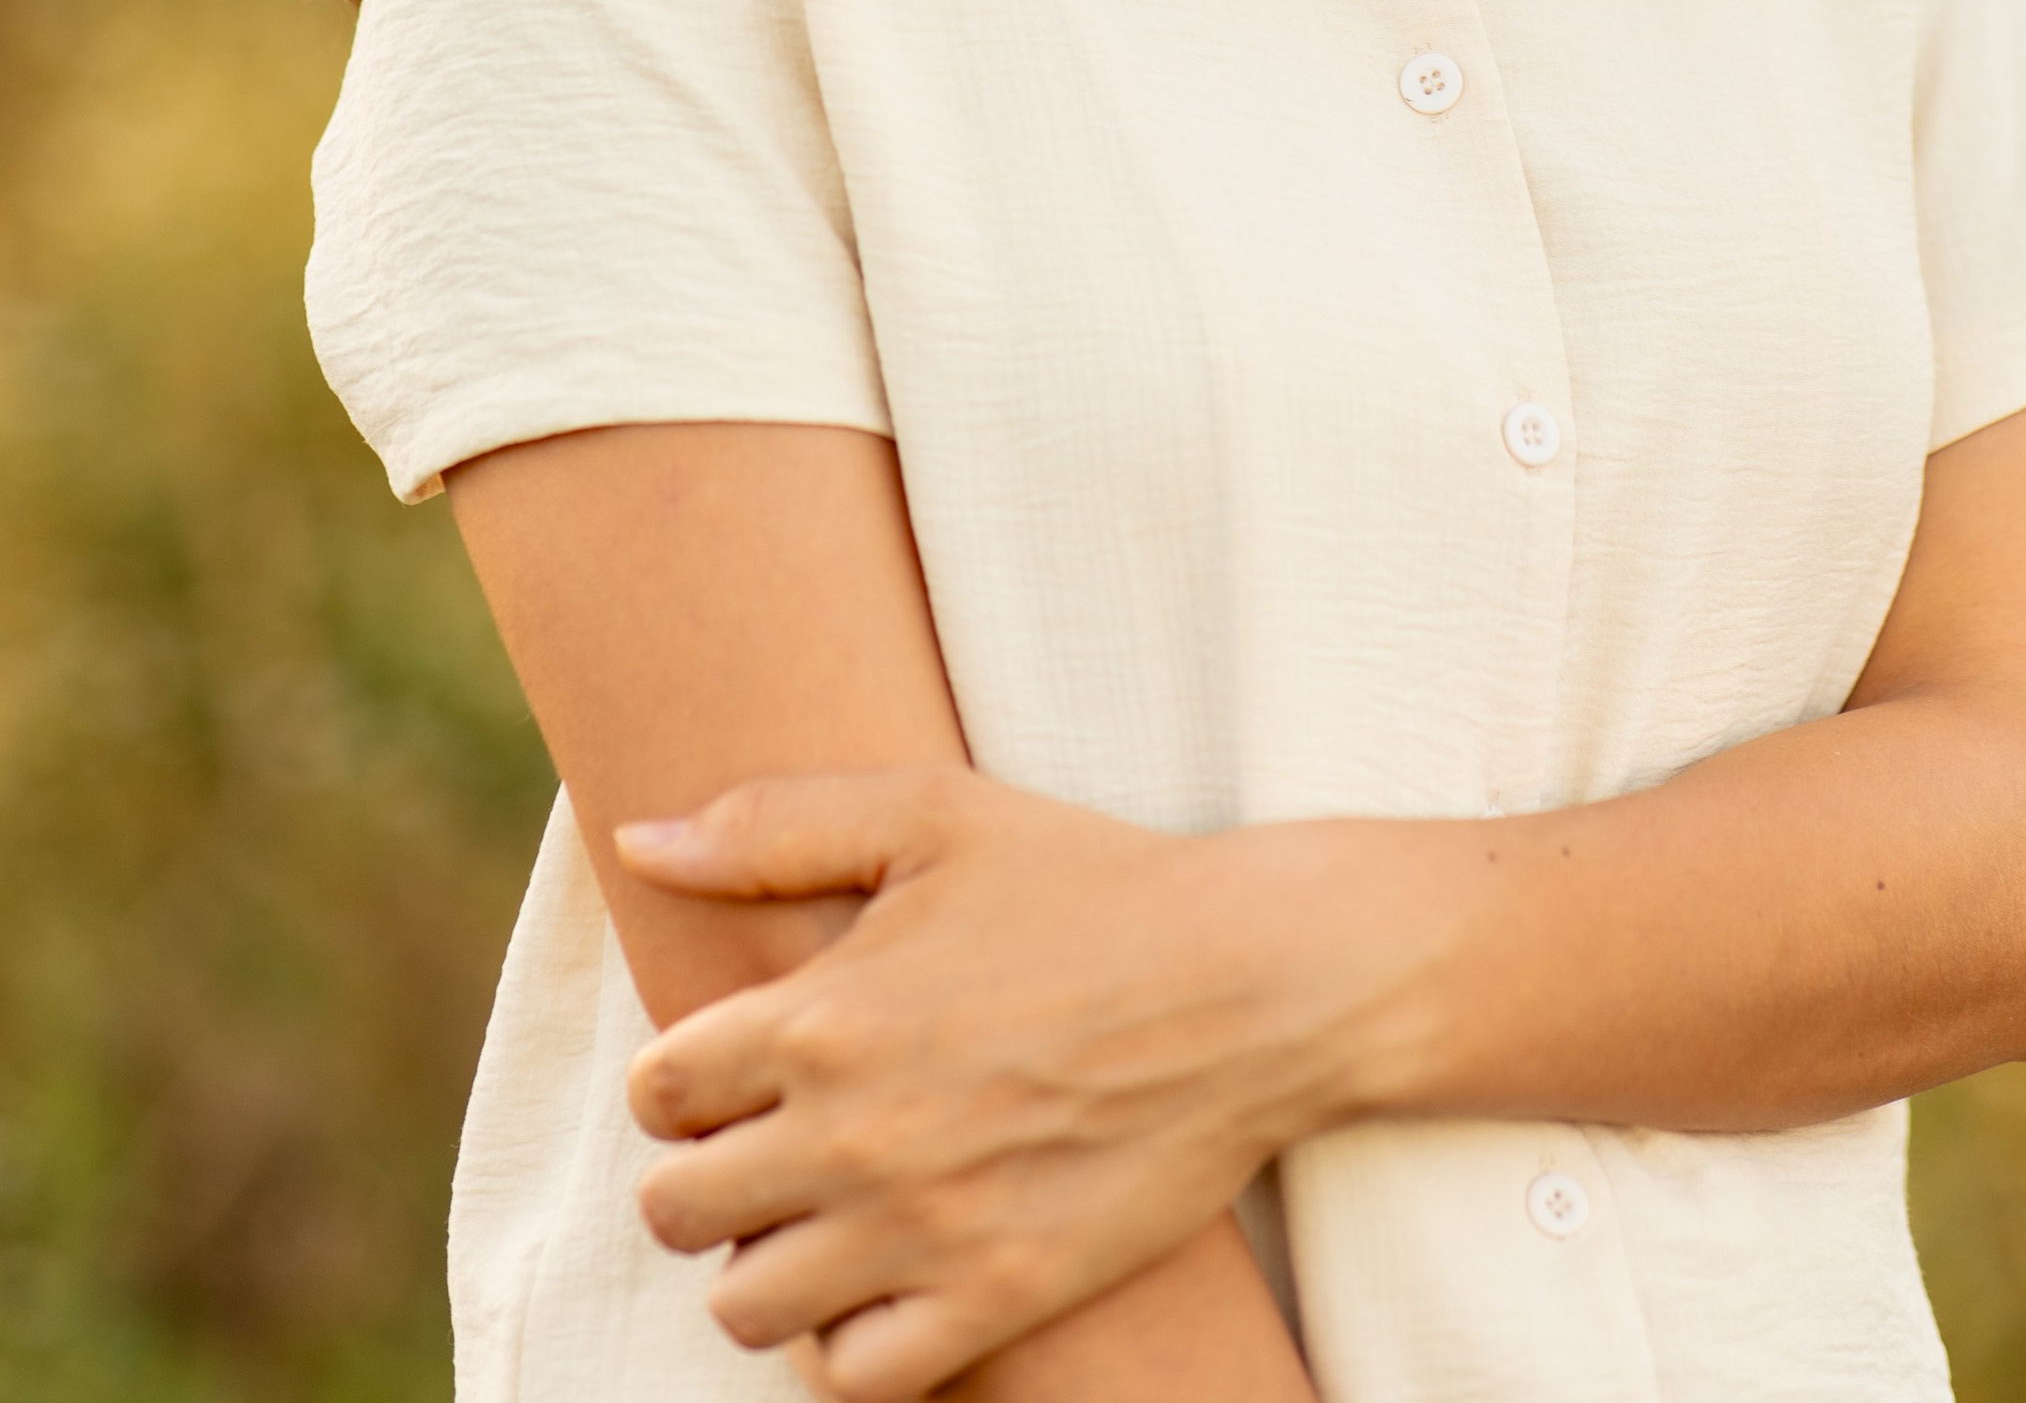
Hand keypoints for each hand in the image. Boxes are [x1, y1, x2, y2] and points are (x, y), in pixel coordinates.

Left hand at [620, 769, 1341, 1400]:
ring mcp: (920, 1229)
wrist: (1250, 982)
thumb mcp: (933, 814)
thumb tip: (639, 840)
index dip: (681, 1081)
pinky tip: (878, 1281)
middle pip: (675, 1210)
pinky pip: (851, 1373)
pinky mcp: (994, 1296)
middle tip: (769, 1146)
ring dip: (763, 1265)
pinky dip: (844, 1341)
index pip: (657, 1093)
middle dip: (705, 1176)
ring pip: (744, 1307)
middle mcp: (852, 1133)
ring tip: (818, 1217)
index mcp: (822, 1015)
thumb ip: (773, 824)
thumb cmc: (1089, 881)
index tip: (735, 1069)